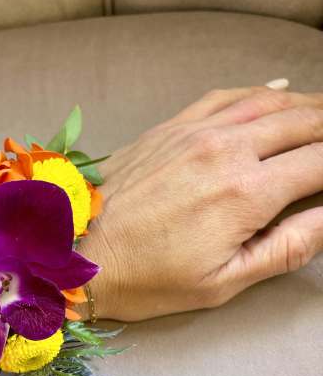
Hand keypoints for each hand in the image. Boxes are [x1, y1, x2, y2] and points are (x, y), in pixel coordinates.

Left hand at [80, 83, 322, 320]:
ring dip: (304, 105)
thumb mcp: (221, 283)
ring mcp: (192, 133)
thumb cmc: (146, 281)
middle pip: (302, 122)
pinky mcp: (166, 129)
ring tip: (320, 117)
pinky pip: (223, 97)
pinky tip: (275, 92)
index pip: (321, 163)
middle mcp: (224, 151)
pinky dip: (257, 91)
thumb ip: (285, 249)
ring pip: (267, 102)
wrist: (77, 257)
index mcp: (245, 194)